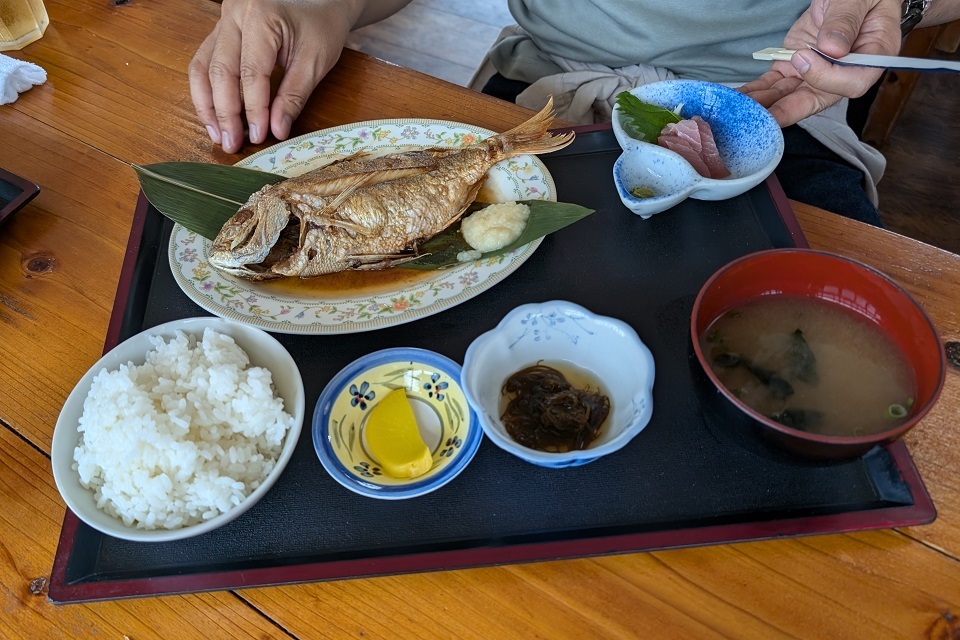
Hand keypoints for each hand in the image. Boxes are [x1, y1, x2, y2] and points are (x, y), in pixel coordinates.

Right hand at [189, 0, 354, 152]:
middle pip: (219, 71)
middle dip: (224, 112)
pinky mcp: (220, 31)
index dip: (252, 109)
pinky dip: (207, 91)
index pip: (251, 73)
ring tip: (217, 134)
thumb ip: (294, 95)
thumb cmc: (322, 25)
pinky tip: (215, 115)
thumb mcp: (316, 61)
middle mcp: (234, 15)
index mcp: (261, 16)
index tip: (257, 137)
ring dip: (207, 104)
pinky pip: (204, 62)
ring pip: (201, 67)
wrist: (320, 0)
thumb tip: (276, 130)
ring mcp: (223, 21)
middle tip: (230, 144)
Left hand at [740, 0, 901, 126]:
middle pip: (816, 99)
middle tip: (763, 118)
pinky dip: (756, 92)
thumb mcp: (856, 0)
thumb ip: (845, 22)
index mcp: (872, 57)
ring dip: (766, 106)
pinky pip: (774, 84)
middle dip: (787, 110)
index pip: (852, 82)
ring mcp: (816, 73)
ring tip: (742, 112)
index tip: (804, 58)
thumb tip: (832, 49)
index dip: (827, 78)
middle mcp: (842, 73)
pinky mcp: (794, 68)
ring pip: (790, 96)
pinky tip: (739, 100)